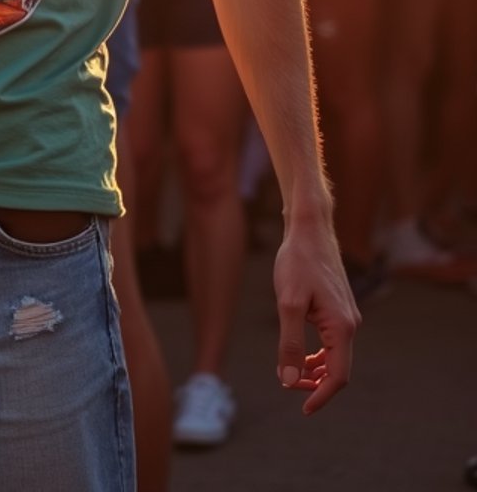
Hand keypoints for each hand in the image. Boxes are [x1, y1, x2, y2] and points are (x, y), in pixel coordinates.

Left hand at [273, 217, 359, 414]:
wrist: (309, 229)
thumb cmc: (297, 261)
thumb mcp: (288, 303)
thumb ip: (290, 344)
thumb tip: (290, 381)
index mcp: (342, 327)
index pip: (338, 376)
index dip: (321, 396)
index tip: (303, 409)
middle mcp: (350, 323)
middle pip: (338, 369)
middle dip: (315, 383)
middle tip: (289, 387)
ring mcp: (346, 315)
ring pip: (335, 355)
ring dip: (315, 369)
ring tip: (290, 373)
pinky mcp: (339, 307)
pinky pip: (332, 341)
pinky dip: (317, 353)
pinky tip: (299, 352)